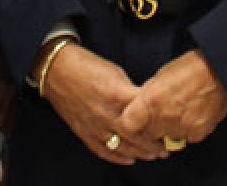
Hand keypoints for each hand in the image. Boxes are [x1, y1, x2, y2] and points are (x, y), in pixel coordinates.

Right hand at [37, 42, 164, 164]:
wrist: (57, 70)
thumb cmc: (86, 66)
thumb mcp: (116, 72)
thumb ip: (131, 91)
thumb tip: (146, 103)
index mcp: (116, 94)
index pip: (144, 114)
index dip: (159, 122)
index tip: (169, 125)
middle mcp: (106, 113)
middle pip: (136, 136)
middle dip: (154, 145)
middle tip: (167, 149)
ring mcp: (94, 125)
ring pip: (122, 147)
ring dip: (140, 154)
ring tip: (154, 156)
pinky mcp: (83, 132)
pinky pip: (102, 150)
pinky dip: (117, 157)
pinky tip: (129, 159)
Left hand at [119, 49, 226, 148]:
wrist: (221, 69)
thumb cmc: (192, 66)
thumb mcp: (162, 75)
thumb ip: (148, 94)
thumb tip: (141, 104)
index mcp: (151, 99)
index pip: (129, 124)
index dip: (132, 122)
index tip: (137, 118)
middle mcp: (164, 116)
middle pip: (148, 134)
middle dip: (152, 127)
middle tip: (163, 113)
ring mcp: (181, 127)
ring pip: (168, 138)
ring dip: (171, 130)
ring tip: (181, 111)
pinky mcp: (198, 133)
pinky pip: (187, 138)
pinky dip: (188, 130)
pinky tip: (194, 114)